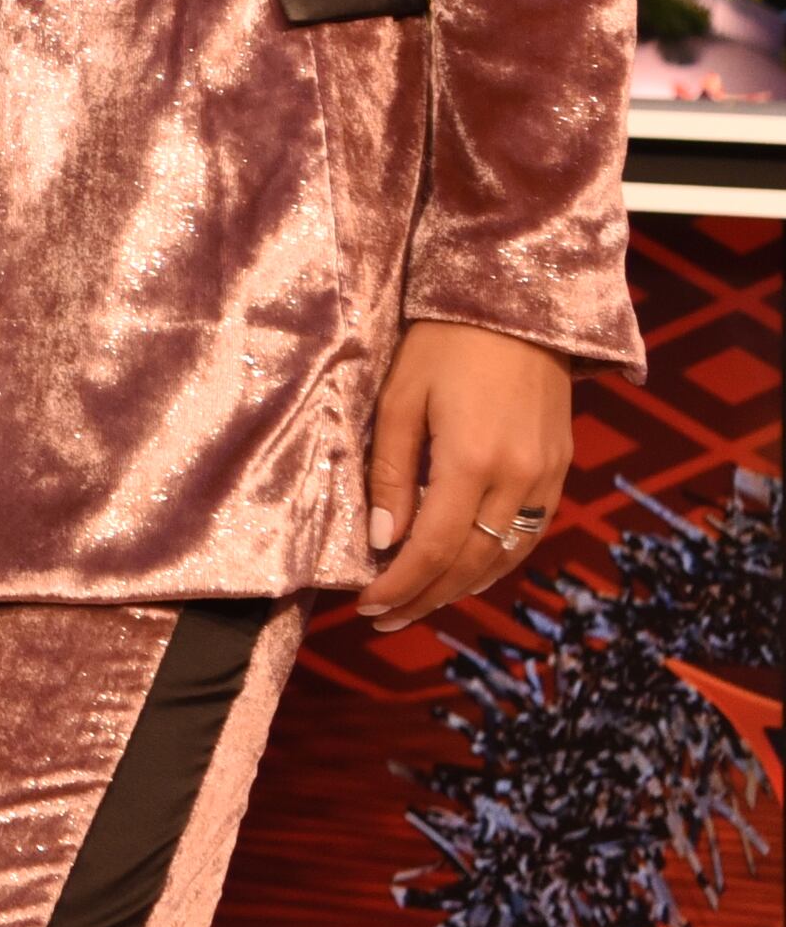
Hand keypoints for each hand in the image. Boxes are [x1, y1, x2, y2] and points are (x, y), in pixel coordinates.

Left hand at [354, 316, 574, 631]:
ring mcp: (546, 476)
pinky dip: (495, 562)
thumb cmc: (442, 345)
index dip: (400, 584)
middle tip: (385, 619)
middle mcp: (518, 478)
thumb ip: (390, 473)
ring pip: (505, 556)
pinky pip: (528, 534)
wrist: (516, 308)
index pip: (434, 547)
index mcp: (472, 461)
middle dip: (426, 597)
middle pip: (472, 563)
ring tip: (417, 604)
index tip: (367, 607)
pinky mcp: (560, 469)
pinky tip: (465, 572)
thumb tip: (383, 540)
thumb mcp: (399, 401)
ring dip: (461, 588)